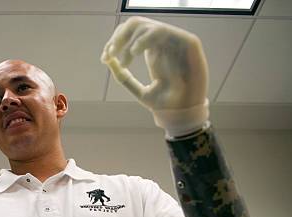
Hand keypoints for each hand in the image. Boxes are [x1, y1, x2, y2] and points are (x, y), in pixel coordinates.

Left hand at [101, 16, 208, 135]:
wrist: (181, 115)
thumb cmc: (164, 103)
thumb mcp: (139, 90)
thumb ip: (124, 77)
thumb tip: (108, 61)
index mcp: (154, 51)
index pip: (131, 35)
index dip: (115, 42)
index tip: (105, 58)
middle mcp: (162, 44)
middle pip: (135, 26)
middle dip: (119, 37)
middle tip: (110, 54)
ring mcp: (173, 42)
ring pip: (146, 26)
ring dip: (130, 38)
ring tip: (124, 58)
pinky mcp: (186, 43)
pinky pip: (161, 31)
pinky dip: (145, 38)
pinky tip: (135, 51)